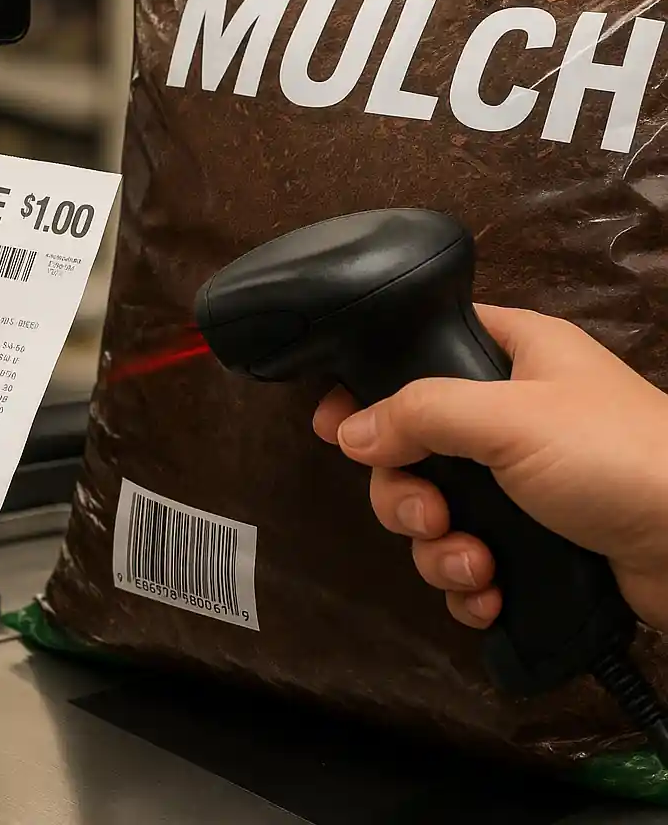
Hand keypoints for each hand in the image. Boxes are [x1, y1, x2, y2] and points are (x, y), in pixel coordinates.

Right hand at [313, 305, 667, 633]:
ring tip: (475, 567)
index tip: (335, 426)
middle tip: (429, 516)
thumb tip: (348, 431)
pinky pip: (466, 557)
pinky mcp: (532, 541)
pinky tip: (491, 594)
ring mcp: (519, 483)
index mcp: (510, 357)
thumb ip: (420, 413)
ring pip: (435, 511)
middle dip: (408, 495)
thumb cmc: (614, 457)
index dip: (371, 387)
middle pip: (412, 448)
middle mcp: (508, 416)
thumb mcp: (510, 418)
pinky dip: (468, 582)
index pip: (419, 354)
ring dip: (439, 550)